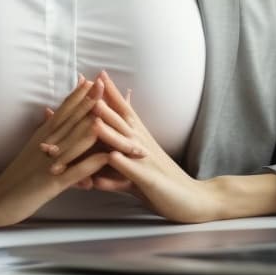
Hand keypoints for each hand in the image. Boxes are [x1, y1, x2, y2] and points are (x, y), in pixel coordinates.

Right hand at [0, 75, 111, 227]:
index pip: (62, 111)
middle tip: (102, 82)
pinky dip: (90, 163)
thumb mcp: (32, 148)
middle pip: (69, 119)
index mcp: (43, 136)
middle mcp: (46, 145)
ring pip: (73, 141)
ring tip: (106, 111)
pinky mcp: (52, 183)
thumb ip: (46, 133)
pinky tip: (105, 157)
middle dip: (87, 101)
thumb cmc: (18, 175)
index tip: (92, 78)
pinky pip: (74, 172)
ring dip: (90, 125)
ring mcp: (49, 163)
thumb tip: (53, 116)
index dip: (77, 94)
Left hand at [44, 69, 219, 222]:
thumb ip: (122, 138)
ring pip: (123, 142)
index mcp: (137, 135)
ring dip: (108, 131)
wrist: (191, 199)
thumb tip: (106, 123)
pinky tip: (112, 157)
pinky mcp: (149, 180)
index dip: (106, 91)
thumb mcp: (139, 153)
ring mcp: (144, 160)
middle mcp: (140, 143)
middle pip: (119, 119)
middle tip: (84, 87)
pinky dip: (122, 165)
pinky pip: (133, 172)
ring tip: (94, 119)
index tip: (89, 75)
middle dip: (101, 104)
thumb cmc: (159, 177)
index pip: (121, 108)